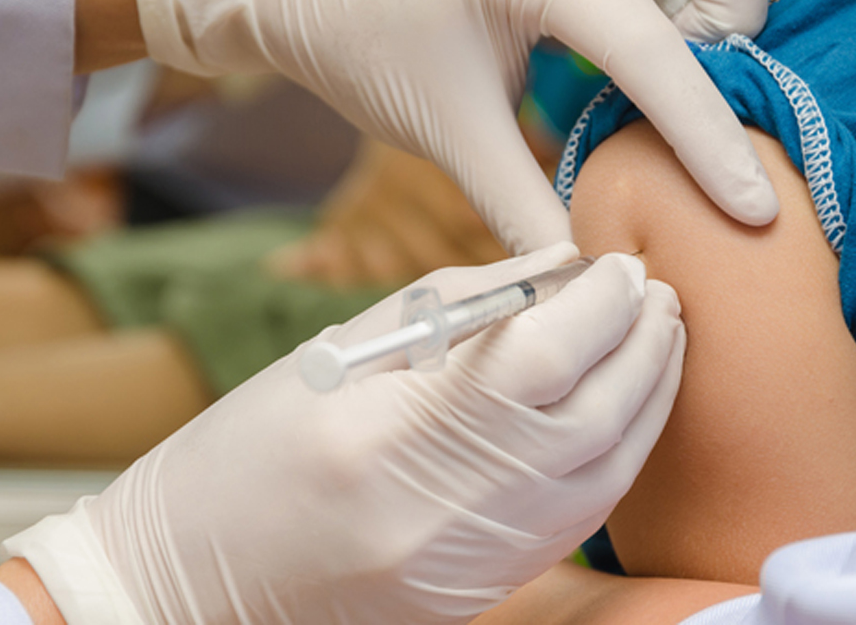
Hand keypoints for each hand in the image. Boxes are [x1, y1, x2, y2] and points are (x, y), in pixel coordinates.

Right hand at [4, 243, 686, 623]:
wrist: (198, 577)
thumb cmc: (249, 451)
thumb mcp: (341, 353)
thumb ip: (460, 305)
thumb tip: (558, 270)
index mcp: (389, 432)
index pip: (541, 358)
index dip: (601, 304)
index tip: (621, 265)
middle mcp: (443, 510)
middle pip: (594, 418)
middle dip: (644, 346)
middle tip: (656, 294)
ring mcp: (469, 563)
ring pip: (606, 476)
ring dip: (647, 400)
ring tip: (658, 342)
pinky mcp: (482, 590)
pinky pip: (581, 521)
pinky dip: (616, 456)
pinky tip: (622, 411)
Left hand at [136, 0, 779, 254]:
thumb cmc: (364, 43)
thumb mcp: (450, 127)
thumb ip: (523, 201)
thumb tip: (586, 277)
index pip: (647, 54)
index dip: (705, 138)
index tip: (752, 210)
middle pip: (701, 5)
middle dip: (721, 68)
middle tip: (728, 164)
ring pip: (680, 6)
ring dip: (699, 60)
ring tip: (700, 143)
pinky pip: (645, 13)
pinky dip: (664, 60)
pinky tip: (662, 109)